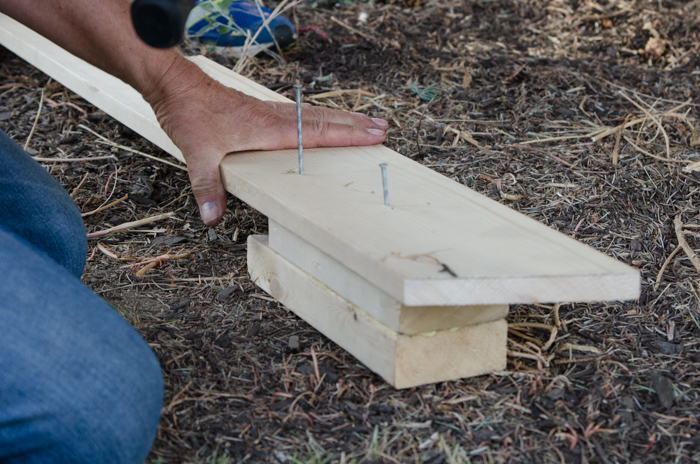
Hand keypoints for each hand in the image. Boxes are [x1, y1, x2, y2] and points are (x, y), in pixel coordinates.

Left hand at [145, 60, 387, 224]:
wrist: (177, 87)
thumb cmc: (191, 115)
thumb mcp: (197, 154)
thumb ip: (208, 187)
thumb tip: (212, 217)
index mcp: (269, 129)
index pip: (316, 133)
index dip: (346, 136)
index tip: (372, 136)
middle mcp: (275, 118)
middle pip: (324, 121)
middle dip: (355, 126)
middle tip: (383, 128)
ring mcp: (270, 112)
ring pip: (315, 114)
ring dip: (342, 119)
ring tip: (366, 122)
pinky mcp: (262, 110)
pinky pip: (301, 113)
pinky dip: (321, 117)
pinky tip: (324, 121)